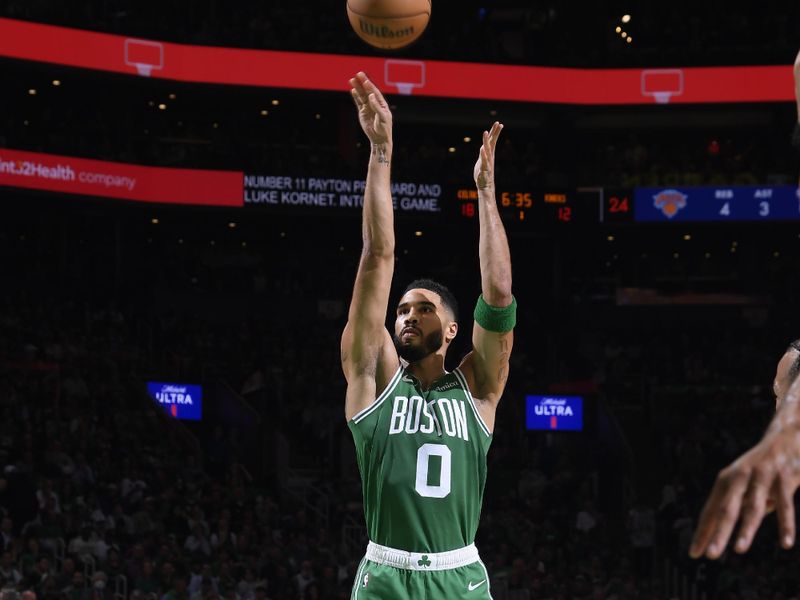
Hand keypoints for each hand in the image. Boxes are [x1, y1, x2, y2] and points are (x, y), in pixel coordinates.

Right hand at [349, 72, 391, 145]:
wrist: (379, 139)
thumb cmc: (384, 128)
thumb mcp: (382, 117)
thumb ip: (377, 106)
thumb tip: (371, 96)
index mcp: (382, 104)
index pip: (375, 92)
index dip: (370, 86)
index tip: (365, 80)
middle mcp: (375, 104)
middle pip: (368, 91)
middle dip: (363, 83)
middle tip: (358, 74)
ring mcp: (368, 107)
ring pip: (362, 96)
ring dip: (357, 88)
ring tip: (352, 80)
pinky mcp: (363, 112)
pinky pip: (359, 102)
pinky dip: (356, 96)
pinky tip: (353, 90)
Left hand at [473, 122, 502, 189]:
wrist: (486, 186)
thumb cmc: (484, 173)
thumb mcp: (483, 161)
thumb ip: (484, 153)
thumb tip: (484, 146)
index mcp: (489, 154)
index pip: (492, 141)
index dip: (495, 132)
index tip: (499, 123)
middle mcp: (489, 157)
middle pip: (491, 143)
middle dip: (494, 133)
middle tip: (498, 123)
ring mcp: (487, 163)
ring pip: (487, 150)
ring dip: (486, 141)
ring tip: (485, 132)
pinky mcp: (483, 170)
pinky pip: (483, 161)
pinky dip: (483, 155)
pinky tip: (482, 149)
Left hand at [689, 425, 799, 558]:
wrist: (787, 436)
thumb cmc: (762, 468)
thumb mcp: (746, 484)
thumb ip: (739, 506)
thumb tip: (727, 531)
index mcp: (726, 481)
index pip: (711, 511)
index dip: (703, 532)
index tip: (694, 554)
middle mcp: (739, 478)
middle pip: (726, 509)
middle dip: (718, 532)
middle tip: (710, 555)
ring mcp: (761, 477)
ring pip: (752, 507)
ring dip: (746, 529)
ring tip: (739, 550)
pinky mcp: (784, 478)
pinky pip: (785, 505)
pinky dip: (785, 525)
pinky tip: (785, 543)